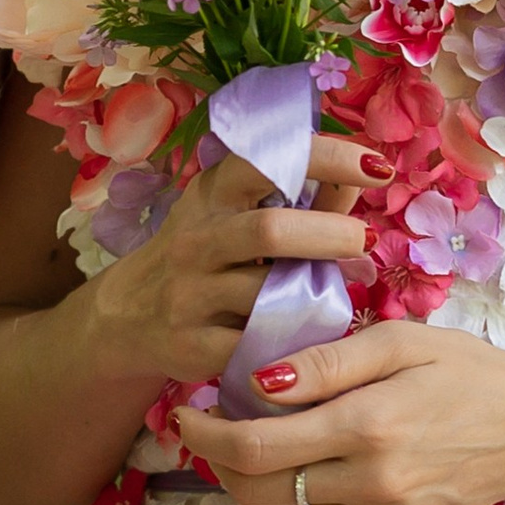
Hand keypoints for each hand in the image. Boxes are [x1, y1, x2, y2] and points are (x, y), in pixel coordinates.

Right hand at [78, 133, 378, 396]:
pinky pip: (257, 345)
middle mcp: (197, 239)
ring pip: (264, 295)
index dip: (327, 158)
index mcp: (212, 194)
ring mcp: (190, 294)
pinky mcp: (192, 346)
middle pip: (269, 230)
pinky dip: (294, 341)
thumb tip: (365, 175)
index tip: (377, 167)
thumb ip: (301, 196)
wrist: (127, 314)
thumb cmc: (202, 251)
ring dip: (315, 294)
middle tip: (367, 239)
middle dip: (329, 234)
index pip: (267, 161)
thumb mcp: (236, 212)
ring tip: (341, 292)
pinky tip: (314, 336)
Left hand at [176, 320, 504, 504]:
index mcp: (369, 428)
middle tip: (211, 427)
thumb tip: (256, 383)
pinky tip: (289, 485)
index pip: (254, 447)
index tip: (185, 410)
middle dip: (217, 460)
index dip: (204, 433)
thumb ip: (324, 363)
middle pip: (256, 491)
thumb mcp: (399, 341)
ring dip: (244, 494)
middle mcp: (373, 487)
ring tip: (245, 455)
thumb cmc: (464, 373)